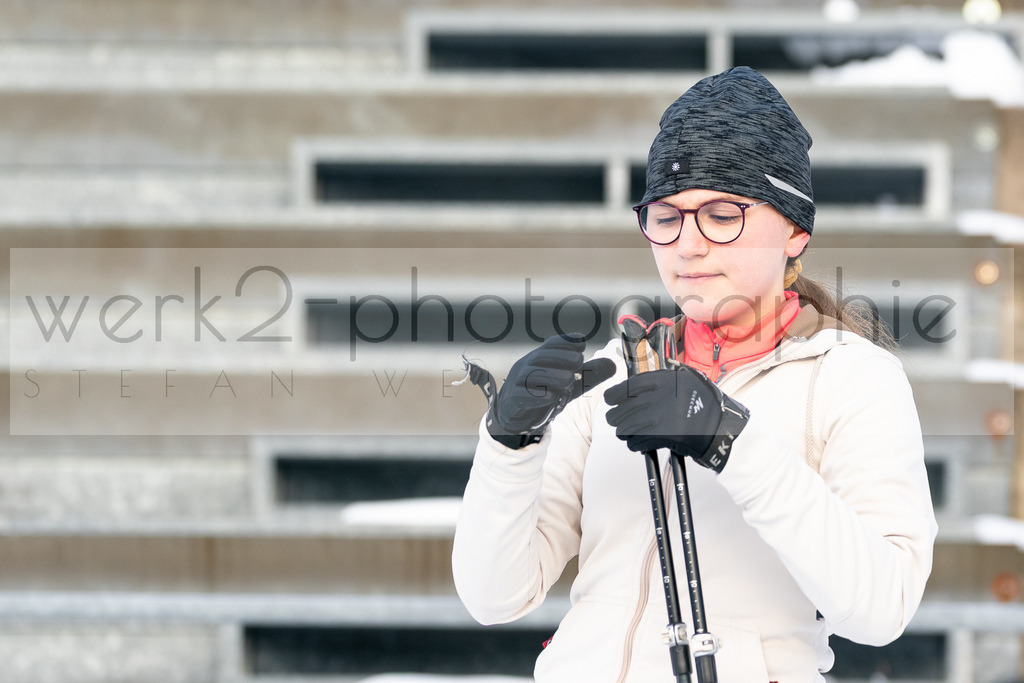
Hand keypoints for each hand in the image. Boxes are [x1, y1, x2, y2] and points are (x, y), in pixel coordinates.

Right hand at [488, 334, 615, 448]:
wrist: (516, 416)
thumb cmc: (543, 393)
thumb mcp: (568, 384)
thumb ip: (587, 375)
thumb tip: (612, 365)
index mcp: (539, 358)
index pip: (551, 344)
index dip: (565, 341)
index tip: (581, 344)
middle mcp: (526, 366)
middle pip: (541, 356)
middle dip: (561, 357)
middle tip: (579, 362)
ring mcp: (517, 383)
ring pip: (532, 374)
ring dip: (552, 375)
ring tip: (569, 380)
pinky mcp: (513, 401)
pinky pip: (522, 395)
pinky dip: (537, 396)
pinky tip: (551, 397)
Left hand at [603, 367, 748, 471]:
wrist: (723, 428)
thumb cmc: (705, 404)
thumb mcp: (688, 380)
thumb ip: (664, 378)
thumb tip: (639, 383)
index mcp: (665, 381)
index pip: (628, 387)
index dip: (615, 394)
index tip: (610, 399)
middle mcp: (660, 397)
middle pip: (623, 409)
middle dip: (615, 416)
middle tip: (615, 420)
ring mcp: (661, 418)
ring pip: (627, 427)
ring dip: (623, 431)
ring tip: (624, 433)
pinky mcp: (663, 437)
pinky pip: (637, 441)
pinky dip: (634, 444)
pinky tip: (636, 444)